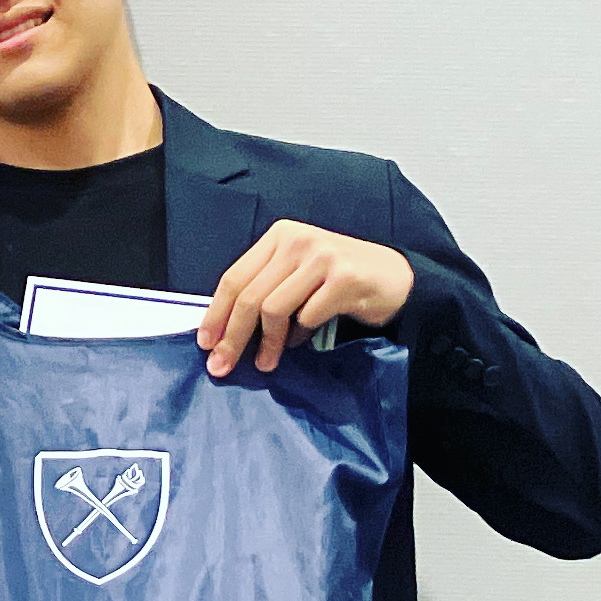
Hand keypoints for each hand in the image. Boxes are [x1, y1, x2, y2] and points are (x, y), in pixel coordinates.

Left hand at [202, 223, 413, 375]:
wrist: (395, 276)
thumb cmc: (339, 279)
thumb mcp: (296, 272)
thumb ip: (265, 288)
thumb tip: (224, 329)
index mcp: (280, 236)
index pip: (234, 278)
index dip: (215, 314)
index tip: (205, 342)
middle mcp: (298, 240)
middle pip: (249, 296)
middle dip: (232, 336)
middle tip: (223, 365)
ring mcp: (322, 257)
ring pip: (274, 309)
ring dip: (266, 343)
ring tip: (267, 362)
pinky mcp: (344, 278)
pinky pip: (307, 317)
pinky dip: (298, 336)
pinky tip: (300, 341)